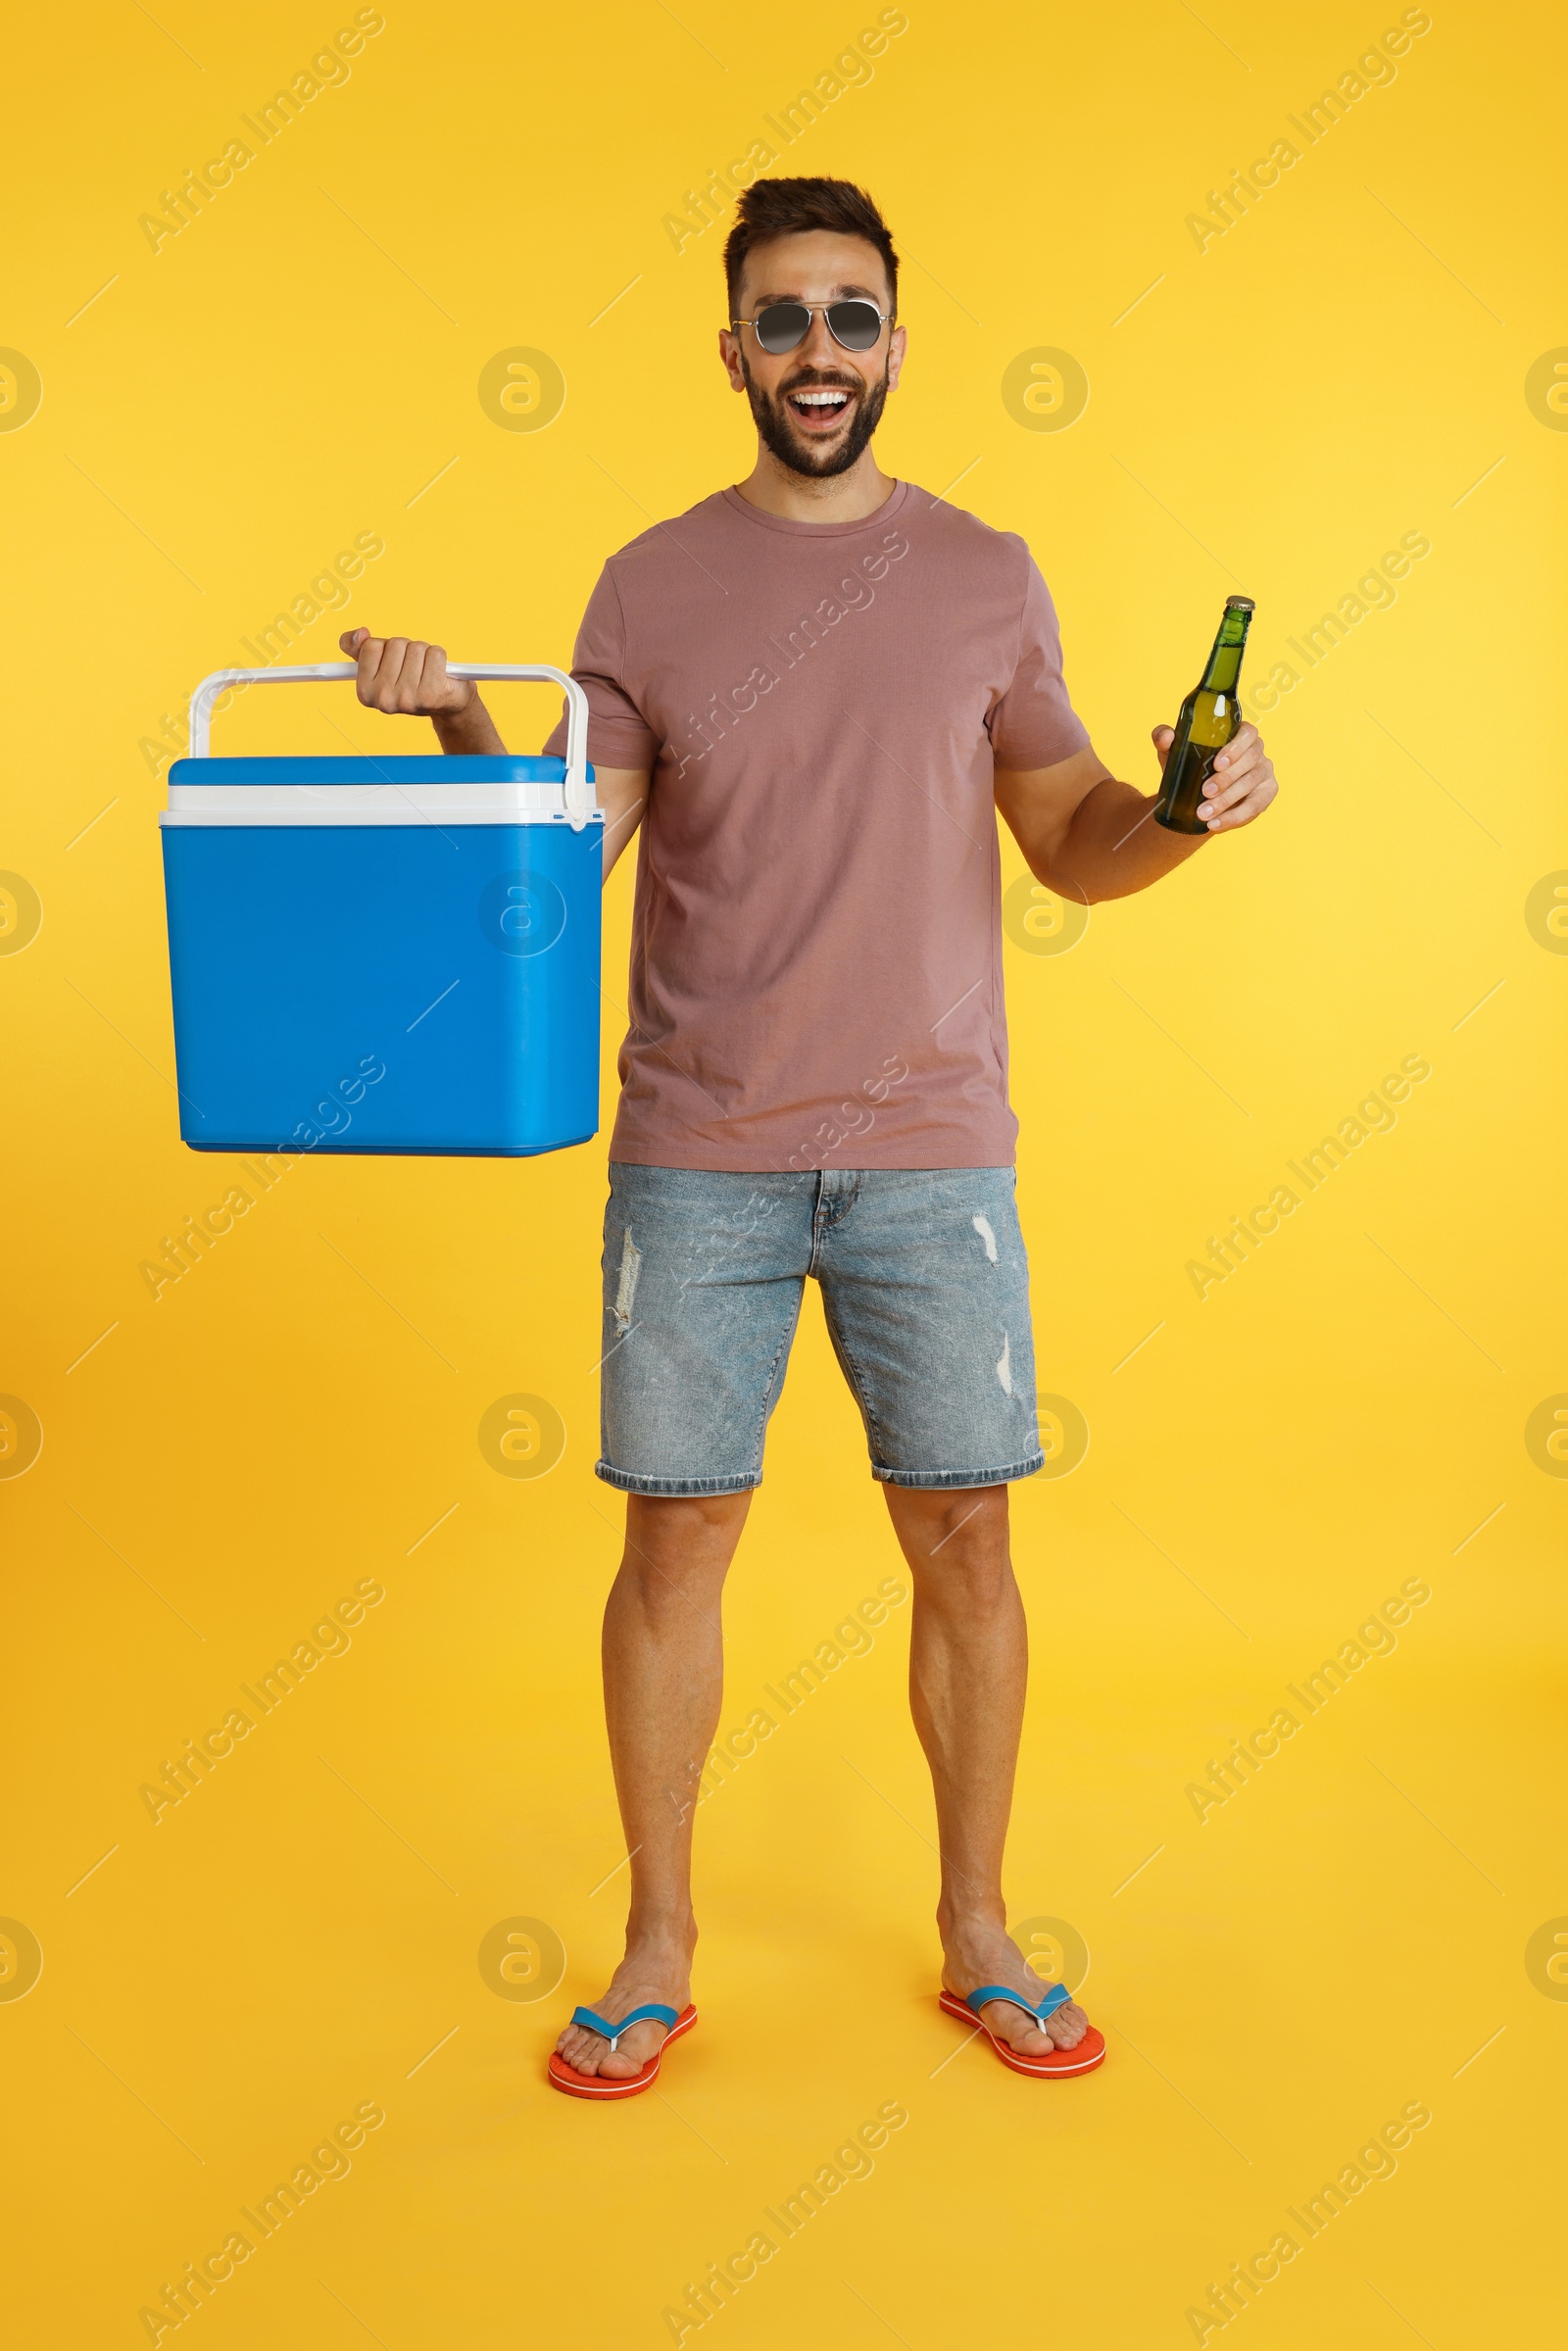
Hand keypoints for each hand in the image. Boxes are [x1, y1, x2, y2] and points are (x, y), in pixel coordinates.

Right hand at [339, 628, 472, 715]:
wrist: (444, 702)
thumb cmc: (408, 679)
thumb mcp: (378, 662)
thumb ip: (357, 646)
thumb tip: (360, 633)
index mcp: (365, 692)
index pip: (371, 646)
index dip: (385, 647)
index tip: (392, 664)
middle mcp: (383, 699)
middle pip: (396, 644)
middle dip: (406, 649)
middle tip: (413, 668)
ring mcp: (407, 699)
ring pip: (416, 648)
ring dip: (424, 652)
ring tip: (425, 671)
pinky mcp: (430, 695)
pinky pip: (435, 654)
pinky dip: (439, 657)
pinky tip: (439, 673)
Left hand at [1151, 720, 1278, 831]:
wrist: (1193, 796)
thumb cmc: (1189, 766)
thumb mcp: (1173, 752)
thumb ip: (1164, 739)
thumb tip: (1166, 737)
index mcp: (1239, 734)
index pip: (1247, 733)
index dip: (1236, 747)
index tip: (1217, 763)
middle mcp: (1256, 750)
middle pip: (1251, 759)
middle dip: (1227, 778)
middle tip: (1205, 792)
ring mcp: (1264, 772)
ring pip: (1251, 784)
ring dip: (1227, 800)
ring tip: (1204, 813)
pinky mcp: (1265, 794)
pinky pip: (1255, 806)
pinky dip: (1234, 817)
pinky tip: (1215, 824)